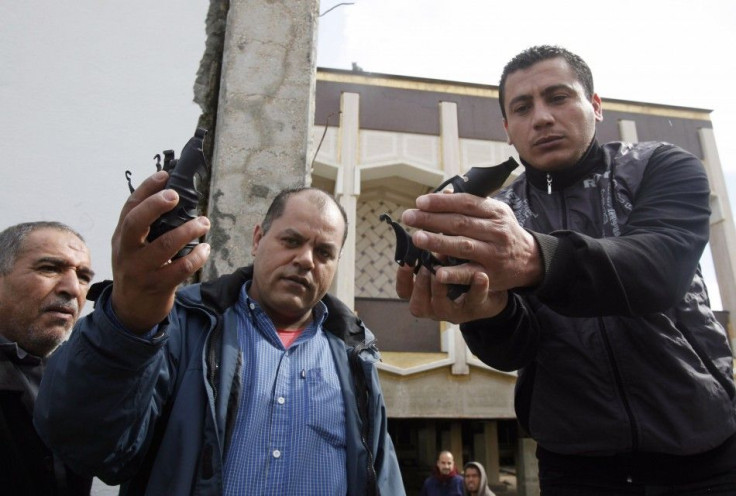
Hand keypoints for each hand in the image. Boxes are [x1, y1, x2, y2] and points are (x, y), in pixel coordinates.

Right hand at [111, 171, 210, 332]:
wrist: (130, 310)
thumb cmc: (137, 270)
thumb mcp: (131, 247)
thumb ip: (144, 227)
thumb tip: (169, 196)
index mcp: (121, 237)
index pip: (129, 207)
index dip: (146, 189)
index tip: (165, 175)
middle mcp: (127, 252)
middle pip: (136, 222)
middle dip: (156, 205)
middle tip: (176, 196)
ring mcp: (141, 270)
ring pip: (164, 245)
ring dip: (188, 231)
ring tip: (204, 222)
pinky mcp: (157, 286)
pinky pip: (180, 268)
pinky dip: (197, 257)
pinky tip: (206, 249)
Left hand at [395, 192, 541, 321]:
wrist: (531, 260)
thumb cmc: (504, 232)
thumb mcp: (495, 213)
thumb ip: (471, 204)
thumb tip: (444, 193)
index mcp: (495, 212)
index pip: (465, 203)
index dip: (442, 202)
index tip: (420, 202)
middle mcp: (496, 231)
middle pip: (460, 223)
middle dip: (431, 219)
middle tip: (409, 217)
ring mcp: (494, 254)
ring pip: (463, 246)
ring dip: (438, 242)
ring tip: (417, 238)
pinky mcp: (491, 275)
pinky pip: (470, 274)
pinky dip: (453, 273)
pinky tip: (436, 272)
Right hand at [396, 264, 508, 322]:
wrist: (488, 293)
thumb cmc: (456, 277)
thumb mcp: (439, 266)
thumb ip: (429, 255)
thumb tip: (422, 230)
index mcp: (422, 297)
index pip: (404, 291)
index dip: (403, 278)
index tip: (406, 262)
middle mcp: (434, 308)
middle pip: (418, 304)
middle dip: (421, 284)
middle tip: (425, 267)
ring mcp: (454, 312)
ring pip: (441, 306)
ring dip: (440, 288)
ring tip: (441, 273)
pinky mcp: (475, 308)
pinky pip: (475, 300)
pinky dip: (478, 288)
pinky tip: (481, 275)